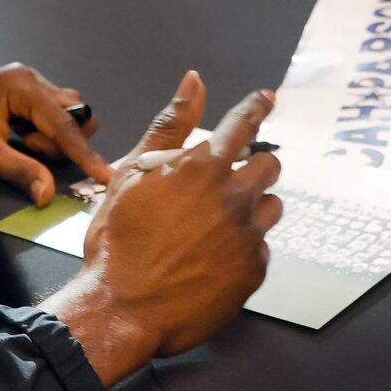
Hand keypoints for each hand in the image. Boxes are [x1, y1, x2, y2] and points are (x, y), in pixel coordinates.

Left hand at [0, 63, 114, 205]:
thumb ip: (22, 172)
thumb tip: (48, 194)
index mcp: (21, 84)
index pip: (65, 122)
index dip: (85, 152)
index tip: (104, 176)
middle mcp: (26, 79)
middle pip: (73, 112)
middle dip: (62, 142)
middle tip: (32, 154)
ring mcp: (22, 87)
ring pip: (62, 116)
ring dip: (52, 140)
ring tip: (22, 150)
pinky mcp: (16, 99)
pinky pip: (47, 118)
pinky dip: (43, 136)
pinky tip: (22, 146)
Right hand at [43, 74, 280, 386]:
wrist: (121, 308)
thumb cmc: (118, 240)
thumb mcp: (132, 174)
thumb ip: (169, 126)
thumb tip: (194, 81)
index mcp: (204, 167)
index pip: (243, 123)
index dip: (256, 107)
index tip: (266, 99)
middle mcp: (234, 197)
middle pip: (269, 165)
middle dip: (253, 167)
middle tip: (228, 184)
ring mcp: (248, 236)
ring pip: (272, 207)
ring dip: (253, 208)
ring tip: (218, 226)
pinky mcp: (254, 271)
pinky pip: (261, 249)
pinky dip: (244, 249)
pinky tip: (214, 260)